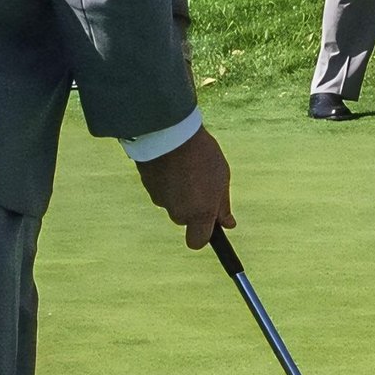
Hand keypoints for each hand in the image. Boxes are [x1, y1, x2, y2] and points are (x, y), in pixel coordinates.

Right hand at [137, 126, 233, 249]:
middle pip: (185, 218)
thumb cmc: (202, 155)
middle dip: (193, 205)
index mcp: (199, 214)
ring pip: (173, 202)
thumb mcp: (222, 179)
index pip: (197, 242)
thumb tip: (228, 224)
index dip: (203, 235)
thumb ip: (223, 205)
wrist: (169, 132)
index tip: (211, 224)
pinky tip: (174, 162)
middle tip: (202, 181)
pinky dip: (167, 180)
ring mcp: (160, 199)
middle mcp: (177, 212)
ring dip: (180, 190)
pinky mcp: (147, 185)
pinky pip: (161, 188)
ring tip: (188, 166)